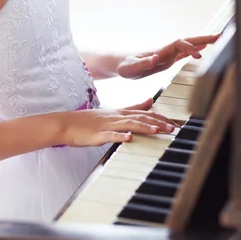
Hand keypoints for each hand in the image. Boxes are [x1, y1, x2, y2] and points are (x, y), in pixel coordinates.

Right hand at [59, 97, 175, 147]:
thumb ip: (132, 107)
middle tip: (174, 128)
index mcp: (119, 112)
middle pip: (140, 118)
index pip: (144, 113)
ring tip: (157, 131)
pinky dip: (120, 136)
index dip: (160, 117)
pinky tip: (129, 138)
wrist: (65, 123)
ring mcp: (106, 125)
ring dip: (143, 127)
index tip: (175, 123)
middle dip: (158, 122)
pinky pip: (110, 135)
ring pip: (128, 124)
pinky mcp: (97, 135)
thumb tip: (149, 101)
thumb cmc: (88, 121)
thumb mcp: (112, 112)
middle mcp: (115, 116)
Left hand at [117, 34, 219, 79]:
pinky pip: (184, 53)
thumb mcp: (130, 68)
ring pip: (188, 45)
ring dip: (202, 42)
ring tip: (217, 39)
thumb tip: (156, 58)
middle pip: (187, 41)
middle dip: (203, 39)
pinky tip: (203, 49)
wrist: (120, 64)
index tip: (199, 55)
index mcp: (159, 52)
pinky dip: (195, 49)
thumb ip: (143, 64)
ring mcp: (167, 54)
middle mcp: (166, 51)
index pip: (178, 45)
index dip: (189, 48)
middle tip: (219, 36)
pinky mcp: (167, 59)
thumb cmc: (124, 67)